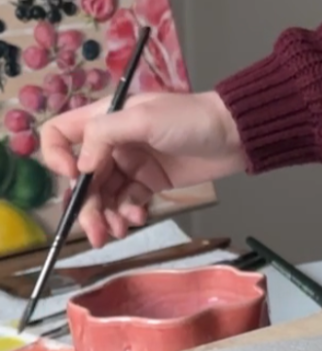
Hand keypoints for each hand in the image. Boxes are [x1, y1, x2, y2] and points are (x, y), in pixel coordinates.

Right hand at [40, 90, 247, 246]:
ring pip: (103, 195)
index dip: (56, 156)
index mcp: (104, 118)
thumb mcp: (144, 119)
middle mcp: (112, 142)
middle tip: (96, 231)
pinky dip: (127, 213)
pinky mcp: (150, 182)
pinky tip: (138, 218)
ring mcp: (131, 164)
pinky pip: (127, 202)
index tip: (73, 176)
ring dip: (105, 215)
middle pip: (82, 177)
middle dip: (85, 205)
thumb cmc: (190, 119)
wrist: (235, 135)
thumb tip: (80, 168)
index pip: (60, 133)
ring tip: (118, 231)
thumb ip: (105, 136)